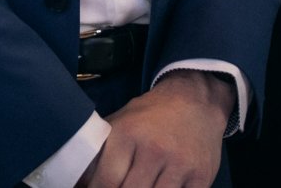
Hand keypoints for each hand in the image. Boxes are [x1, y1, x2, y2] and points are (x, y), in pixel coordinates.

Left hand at [82, 71, 229, 187]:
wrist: (195, 101)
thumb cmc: (151, 115)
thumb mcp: (120, 123)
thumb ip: (99, 152)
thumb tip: (78, 183)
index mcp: (128, 134)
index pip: (107, 181)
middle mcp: (154, 149)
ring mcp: (180, 165)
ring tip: (139, 186)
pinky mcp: (201, 176)